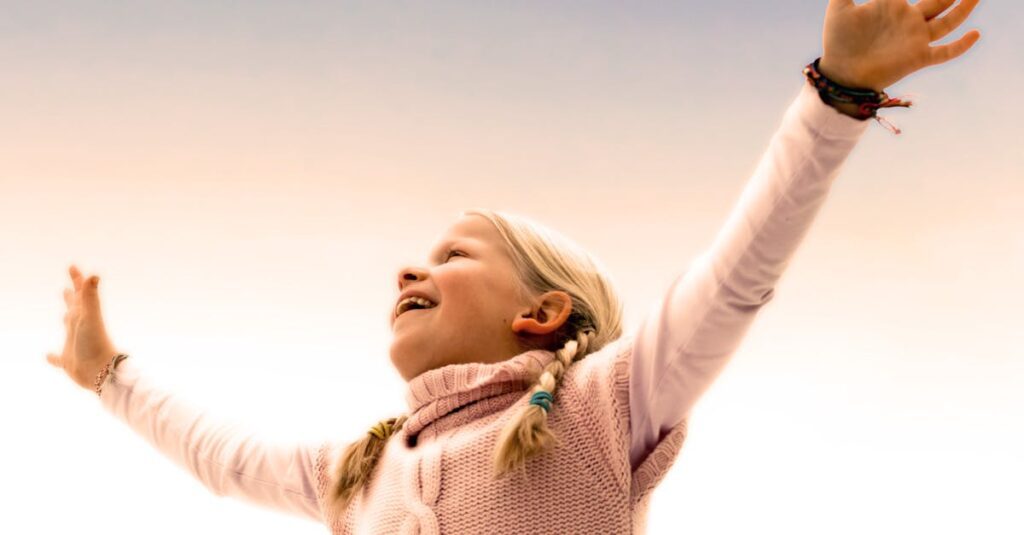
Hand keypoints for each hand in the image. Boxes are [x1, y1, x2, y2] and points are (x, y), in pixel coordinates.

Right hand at [46, 265, 120, 390]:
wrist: (101, 371)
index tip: (73, 267)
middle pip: (75, 307)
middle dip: (72, 296)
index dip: (77, 280)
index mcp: (84, 316)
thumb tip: (93, 274)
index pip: (80, 293)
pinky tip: (49, 356)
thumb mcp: (90, 317)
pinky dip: (53, 357)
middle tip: (68, 287)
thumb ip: (90, 297)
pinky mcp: (69, 361)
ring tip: (64, 315)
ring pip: (69, 329)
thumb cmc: (95, 343)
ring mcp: (75, 344)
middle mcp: (80, 327)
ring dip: (66, 320)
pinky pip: (59, 358)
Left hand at [820, 0, 981, 91]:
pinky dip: (961, 45)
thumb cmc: (837, 42)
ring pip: (948, 20)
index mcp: (891, 4)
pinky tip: (975, 34)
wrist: (840, 74)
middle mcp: (908, 19)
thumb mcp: (839, 8)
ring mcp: (915, 38)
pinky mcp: (918, 57)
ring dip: (964, 8)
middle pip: (939, 0)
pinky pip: (945, 52)